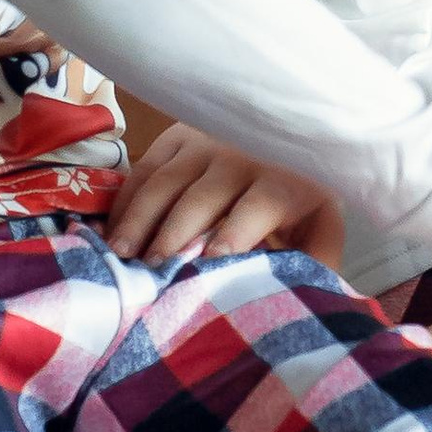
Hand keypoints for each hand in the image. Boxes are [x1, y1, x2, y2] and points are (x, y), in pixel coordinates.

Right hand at [107, 123, 345, 267]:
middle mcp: (241, 156)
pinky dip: (125, 203)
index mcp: (282, 182)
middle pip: (201, 197)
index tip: (212, 261)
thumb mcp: (318, 229)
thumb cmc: (297, 203)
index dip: (236, 232)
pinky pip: (144, 170)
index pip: (258, 205)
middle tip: (153, 272)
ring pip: (165, 182)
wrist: (282, 142)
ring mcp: (203, 144)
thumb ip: (317, 261)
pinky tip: (113, 235)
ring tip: (122, 257)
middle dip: (174, 235)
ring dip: (139, 220)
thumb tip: (302, 292)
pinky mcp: (175, 138)